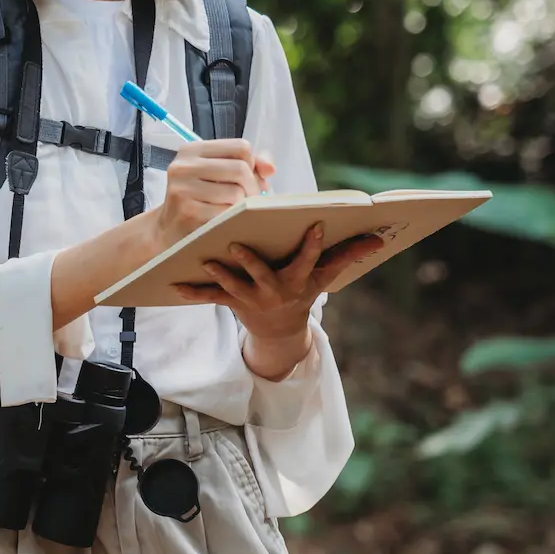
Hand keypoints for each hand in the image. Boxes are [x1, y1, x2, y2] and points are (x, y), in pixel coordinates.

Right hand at [154, 140, 275, 248]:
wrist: (168, 229)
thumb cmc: (199, 199)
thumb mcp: (218, 174)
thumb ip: (249, 164)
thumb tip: (270, 169)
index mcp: (191, 150)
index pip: (241, 147)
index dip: (251, 164)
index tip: (243, 179)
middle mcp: (183, 166)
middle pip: (241, 169)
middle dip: (252, 188)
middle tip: (247, 201)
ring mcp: (183, 190)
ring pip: (236, 193)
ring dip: (241, 206)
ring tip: (233, 211)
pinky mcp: (188, 213)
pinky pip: (227, 213)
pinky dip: (231, 219)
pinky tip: (223, 221)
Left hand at [175, 223, 384, 362]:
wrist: (280, 330)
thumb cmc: (304, 291)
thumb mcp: (326, 277)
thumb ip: (349, 255)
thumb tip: (379, 237)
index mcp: (299, 279)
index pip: (308, 259)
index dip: (312, 244)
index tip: (315, 223)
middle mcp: (275, 290)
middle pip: (263, 274)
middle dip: (251, 261)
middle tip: (236, 243)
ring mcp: (252, 298)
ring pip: (233, 285)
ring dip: (219, 273)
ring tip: (204, 259)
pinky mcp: (233, 302)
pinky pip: (211, 297)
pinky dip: (193, 292)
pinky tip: (174, 286)